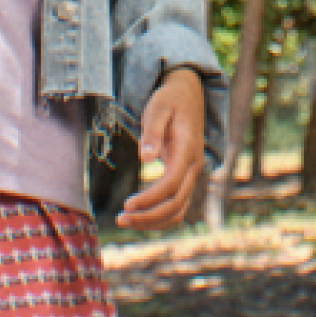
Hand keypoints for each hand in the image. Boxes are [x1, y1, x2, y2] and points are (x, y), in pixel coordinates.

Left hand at [117, 67, 206, 229]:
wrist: (188, 94)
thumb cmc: (169, 100)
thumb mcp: (158, 107)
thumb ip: (152, 131)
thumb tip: (145, 157)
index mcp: (188, 150)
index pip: (171, 184)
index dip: (150, 198)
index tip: (127, 205)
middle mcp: (194, 166)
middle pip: (176, 204)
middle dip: (148, 217)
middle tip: (120, 219)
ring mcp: (192, 174)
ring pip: (179, 210)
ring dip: (154, 221)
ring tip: (126, 221)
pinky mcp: (186, 177)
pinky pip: (178, 205)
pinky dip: (161, 217)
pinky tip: (140, 217)